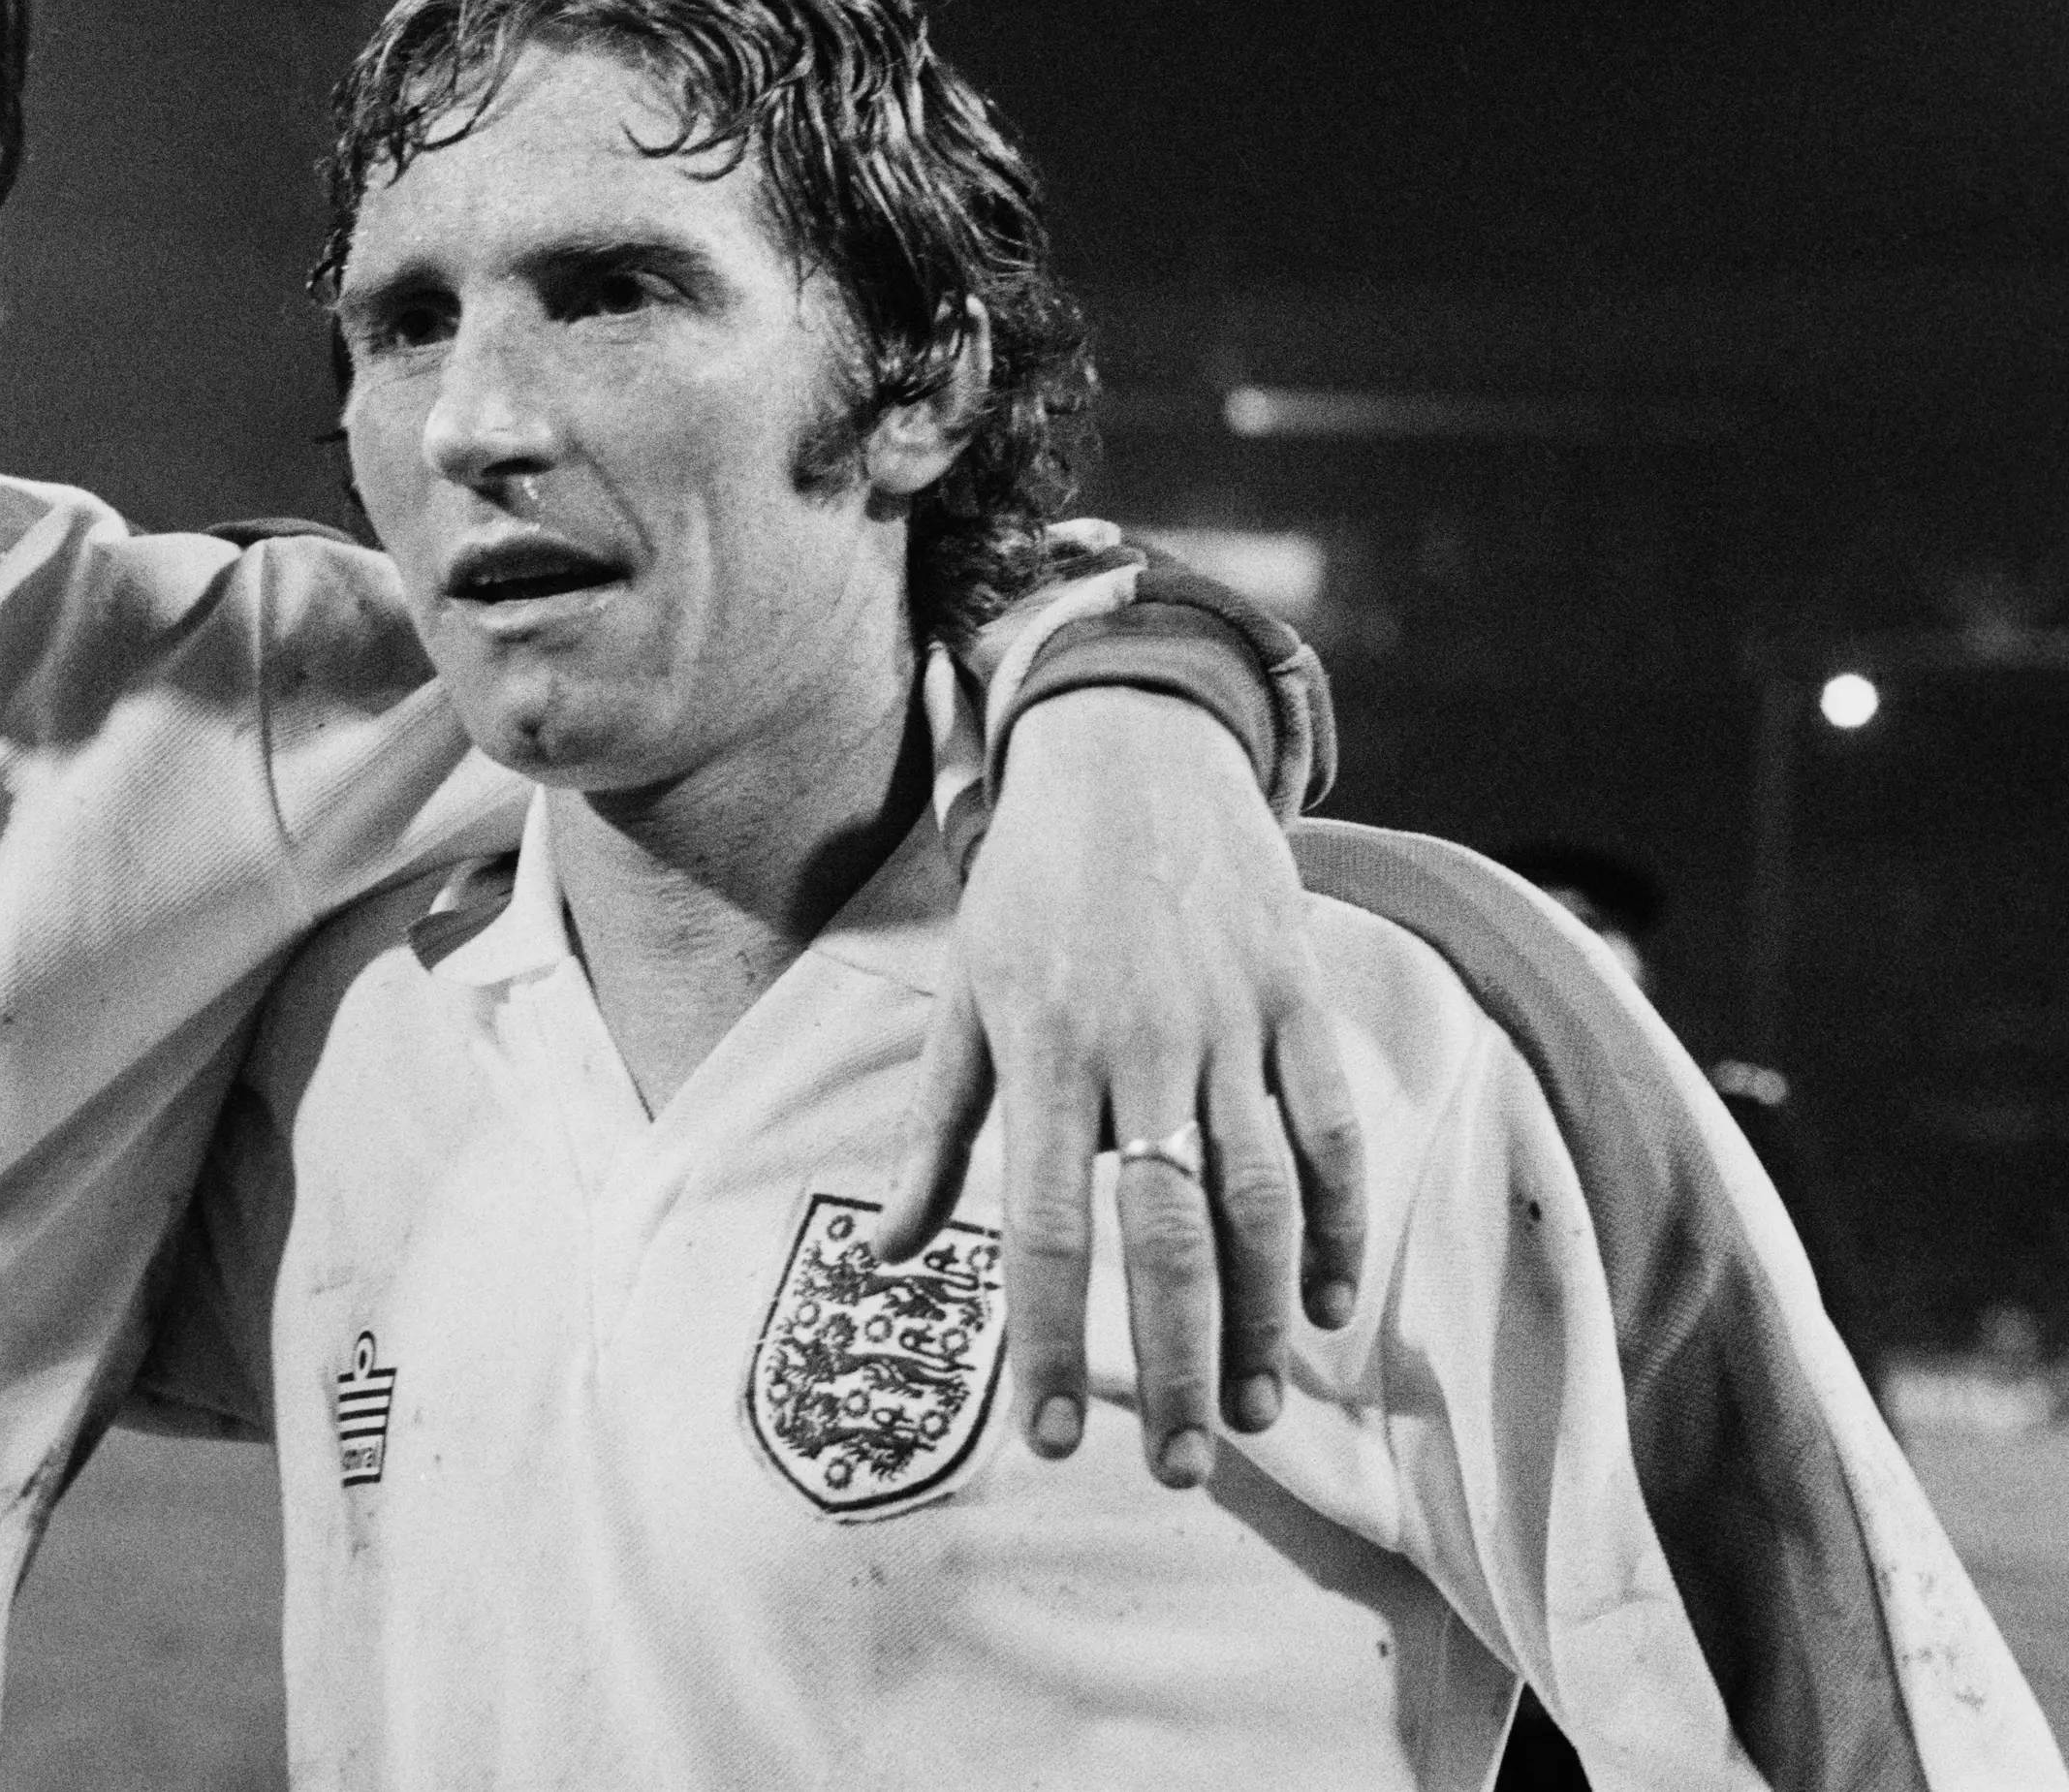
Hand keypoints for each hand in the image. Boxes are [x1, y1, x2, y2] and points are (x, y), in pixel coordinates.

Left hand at [874, 686, 1362, 1487]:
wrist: (1134, 753)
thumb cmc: (1031, 890)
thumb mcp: (965, 997)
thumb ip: (936, 1133)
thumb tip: (885, 1253)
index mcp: (1044, 1052)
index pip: (1046, 1227)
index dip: (1054, 1340)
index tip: (1052, 1437)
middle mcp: (1142, 1046)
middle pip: (1169, 1234)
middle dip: (1180, 1363)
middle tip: (1190, 1469)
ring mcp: (1231, 1023)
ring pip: (1264, 1196)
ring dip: (1267, 1316)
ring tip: (1261, 1409)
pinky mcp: (1298, 999)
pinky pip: (1332, 1130)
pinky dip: (1338, 1223)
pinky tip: (1329, 1303)